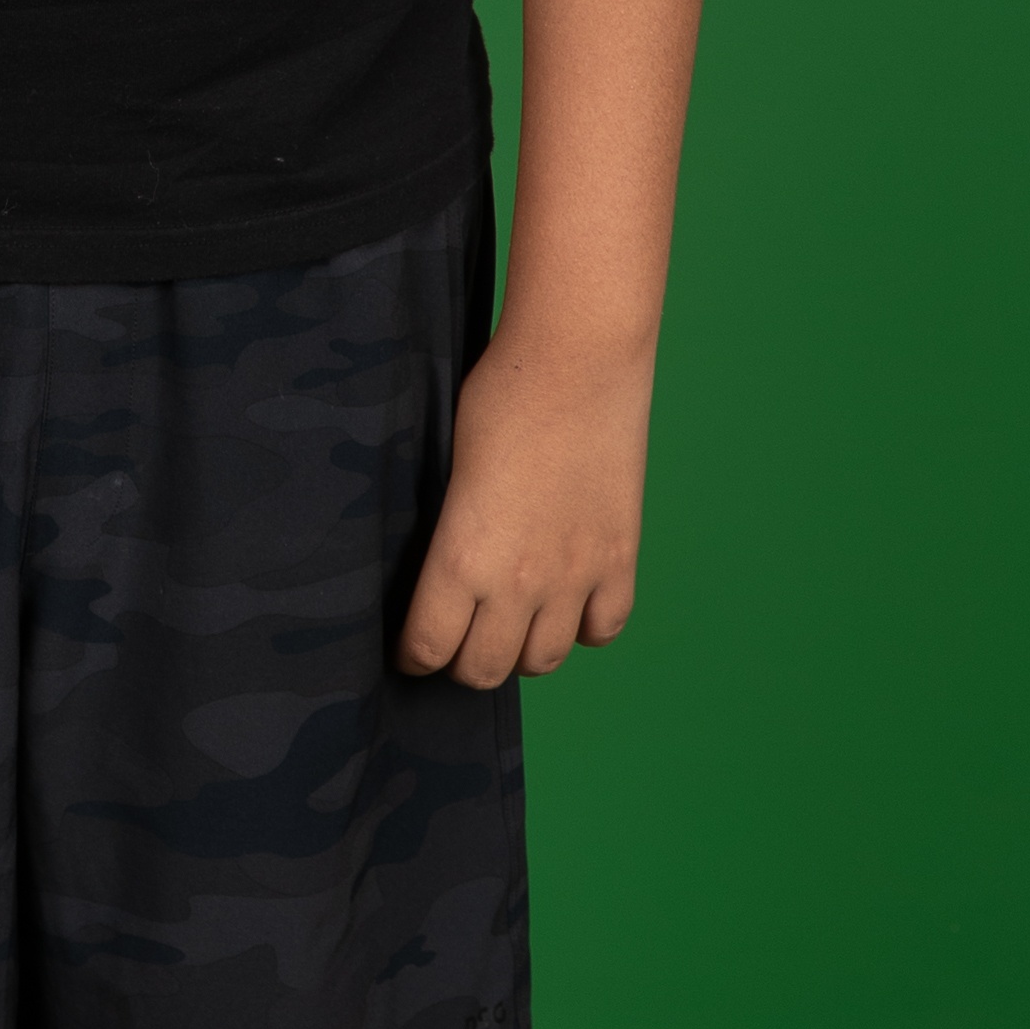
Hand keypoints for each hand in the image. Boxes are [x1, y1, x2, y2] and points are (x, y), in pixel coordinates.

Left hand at [396, 332, 654, 686]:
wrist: (576, 359)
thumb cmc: (498, 394)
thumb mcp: (446, 465)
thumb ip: (447, 531)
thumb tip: (437, 569)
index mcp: (463, 556)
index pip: (429, 645)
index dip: (414, 655)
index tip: (410, 649)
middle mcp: (520, 582)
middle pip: (485, 669)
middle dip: (462, 661)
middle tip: (457, 636)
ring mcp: (575, 575)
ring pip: (543, 661)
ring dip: (521, 649)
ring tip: (510, 622)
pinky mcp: (619, 558)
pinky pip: (602, 630)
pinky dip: (583, 626)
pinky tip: (567, 601)